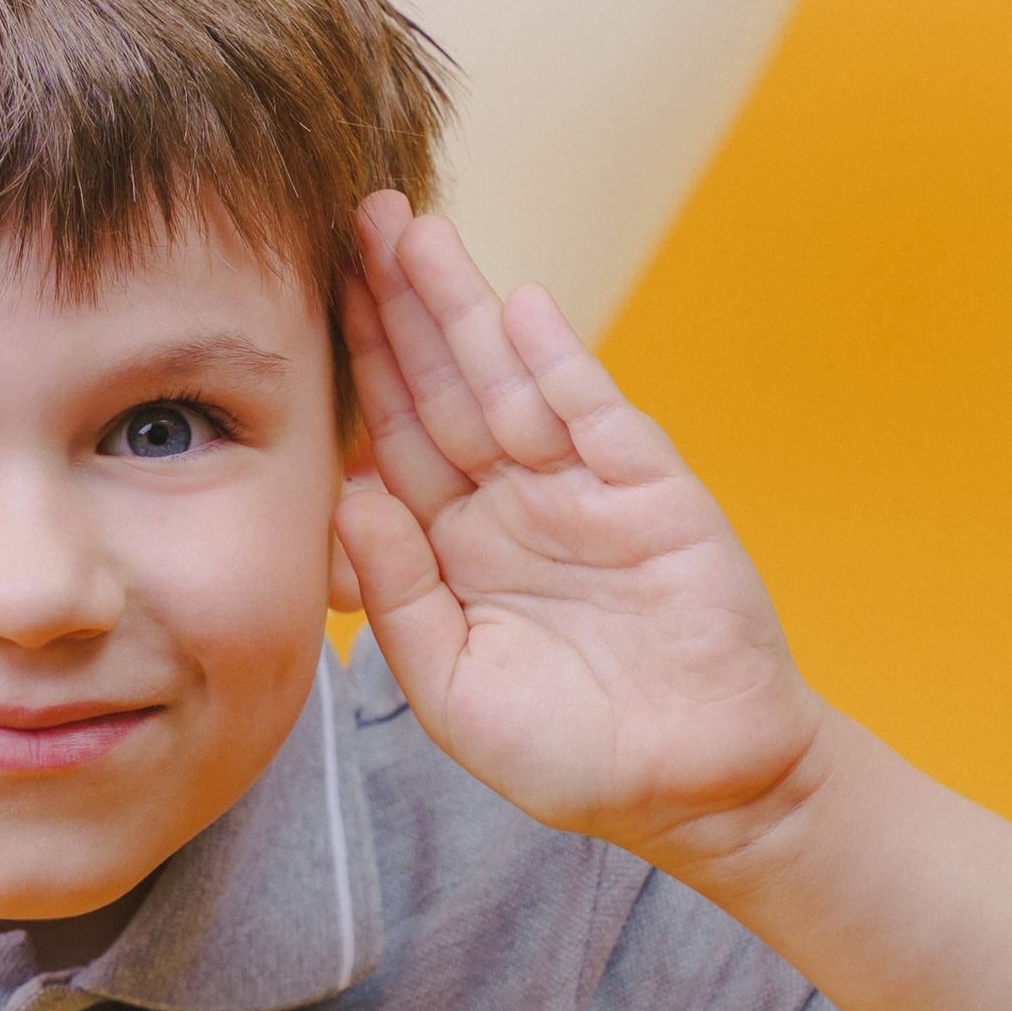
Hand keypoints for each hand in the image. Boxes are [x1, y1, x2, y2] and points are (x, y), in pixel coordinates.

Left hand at [334, 197, 825, 869]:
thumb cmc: (572, 757)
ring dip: (463, 308)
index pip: (392, 440)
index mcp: (453, 551)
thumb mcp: (454, 690)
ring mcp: (582, 491)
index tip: (310, 295)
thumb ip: (397, 597)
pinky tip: (517, 306)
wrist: (702, 791)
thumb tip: (346, 498)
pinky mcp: (653, 491)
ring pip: (507, 382)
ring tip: (414, 231)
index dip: (357, 367)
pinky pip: (596, 414)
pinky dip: (559, 361)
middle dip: (399, 305)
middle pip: (440, 388)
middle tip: (354, 218)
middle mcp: (510, 505)